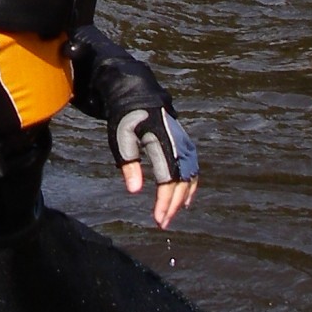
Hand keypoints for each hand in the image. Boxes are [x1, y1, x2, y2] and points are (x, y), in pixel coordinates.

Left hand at [67, 24, 198, 227]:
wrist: (135, 90)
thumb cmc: (123, 115)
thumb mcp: (119, 138)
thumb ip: (128, 163)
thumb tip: (135, 191)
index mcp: (161, 140)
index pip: (169, 177)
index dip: (165, 200)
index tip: (158, 218)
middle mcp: (177, 141)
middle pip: (183, 179)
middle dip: (173, 203)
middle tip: (162, 222)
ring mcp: (182, 140)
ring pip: (191, 173)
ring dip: (183, 195)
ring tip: (174, 212)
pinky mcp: (182, 141)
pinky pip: (192, 166)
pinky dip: (190, 183)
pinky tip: (183, 197)